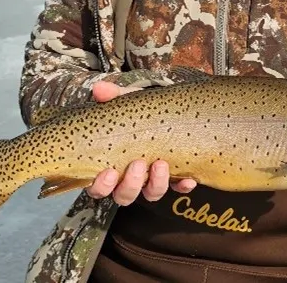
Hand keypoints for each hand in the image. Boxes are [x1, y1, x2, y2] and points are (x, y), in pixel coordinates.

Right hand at [85, 81, 196, 204]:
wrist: (172, 111)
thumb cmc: (140, 113)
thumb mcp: (127, 103)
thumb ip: (113, 97)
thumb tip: (99, 89)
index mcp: (111, 166)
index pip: (99, 187)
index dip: (101, 186)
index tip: (109, 172)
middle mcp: (130, 178)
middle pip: (124, 196)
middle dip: (131, 184)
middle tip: (139, 163)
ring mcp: (153, 180)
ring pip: (151, 194)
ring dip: (156, 184)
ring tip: (161, 163)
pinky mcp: (175, 178)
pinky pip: (178, 188)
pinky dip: (182, 185)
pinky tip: (188, 179)